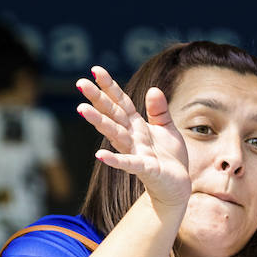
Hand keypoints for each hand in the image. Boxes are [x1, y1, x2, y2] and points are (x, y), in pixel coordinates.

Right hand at [76, 66, 190, 211]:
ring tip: (83, 109)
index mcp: (137, 125)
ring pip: (116, 134)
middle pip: (113, 115)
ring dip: (100, 122)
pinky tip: (100, 156)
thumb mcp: (167, 129)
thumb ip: (159, 111)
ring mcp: (135, 152)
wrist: (176, 186)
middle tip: (79, 83)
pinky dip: (115, 160)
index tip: (95, 70)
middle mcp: (132, 137)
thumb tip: (154, 89)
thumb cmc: (169, 158)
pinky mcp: (145, 169)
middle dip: (97, 99)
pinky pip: (128, 163)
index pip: (121, 102)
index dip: (110, 86)